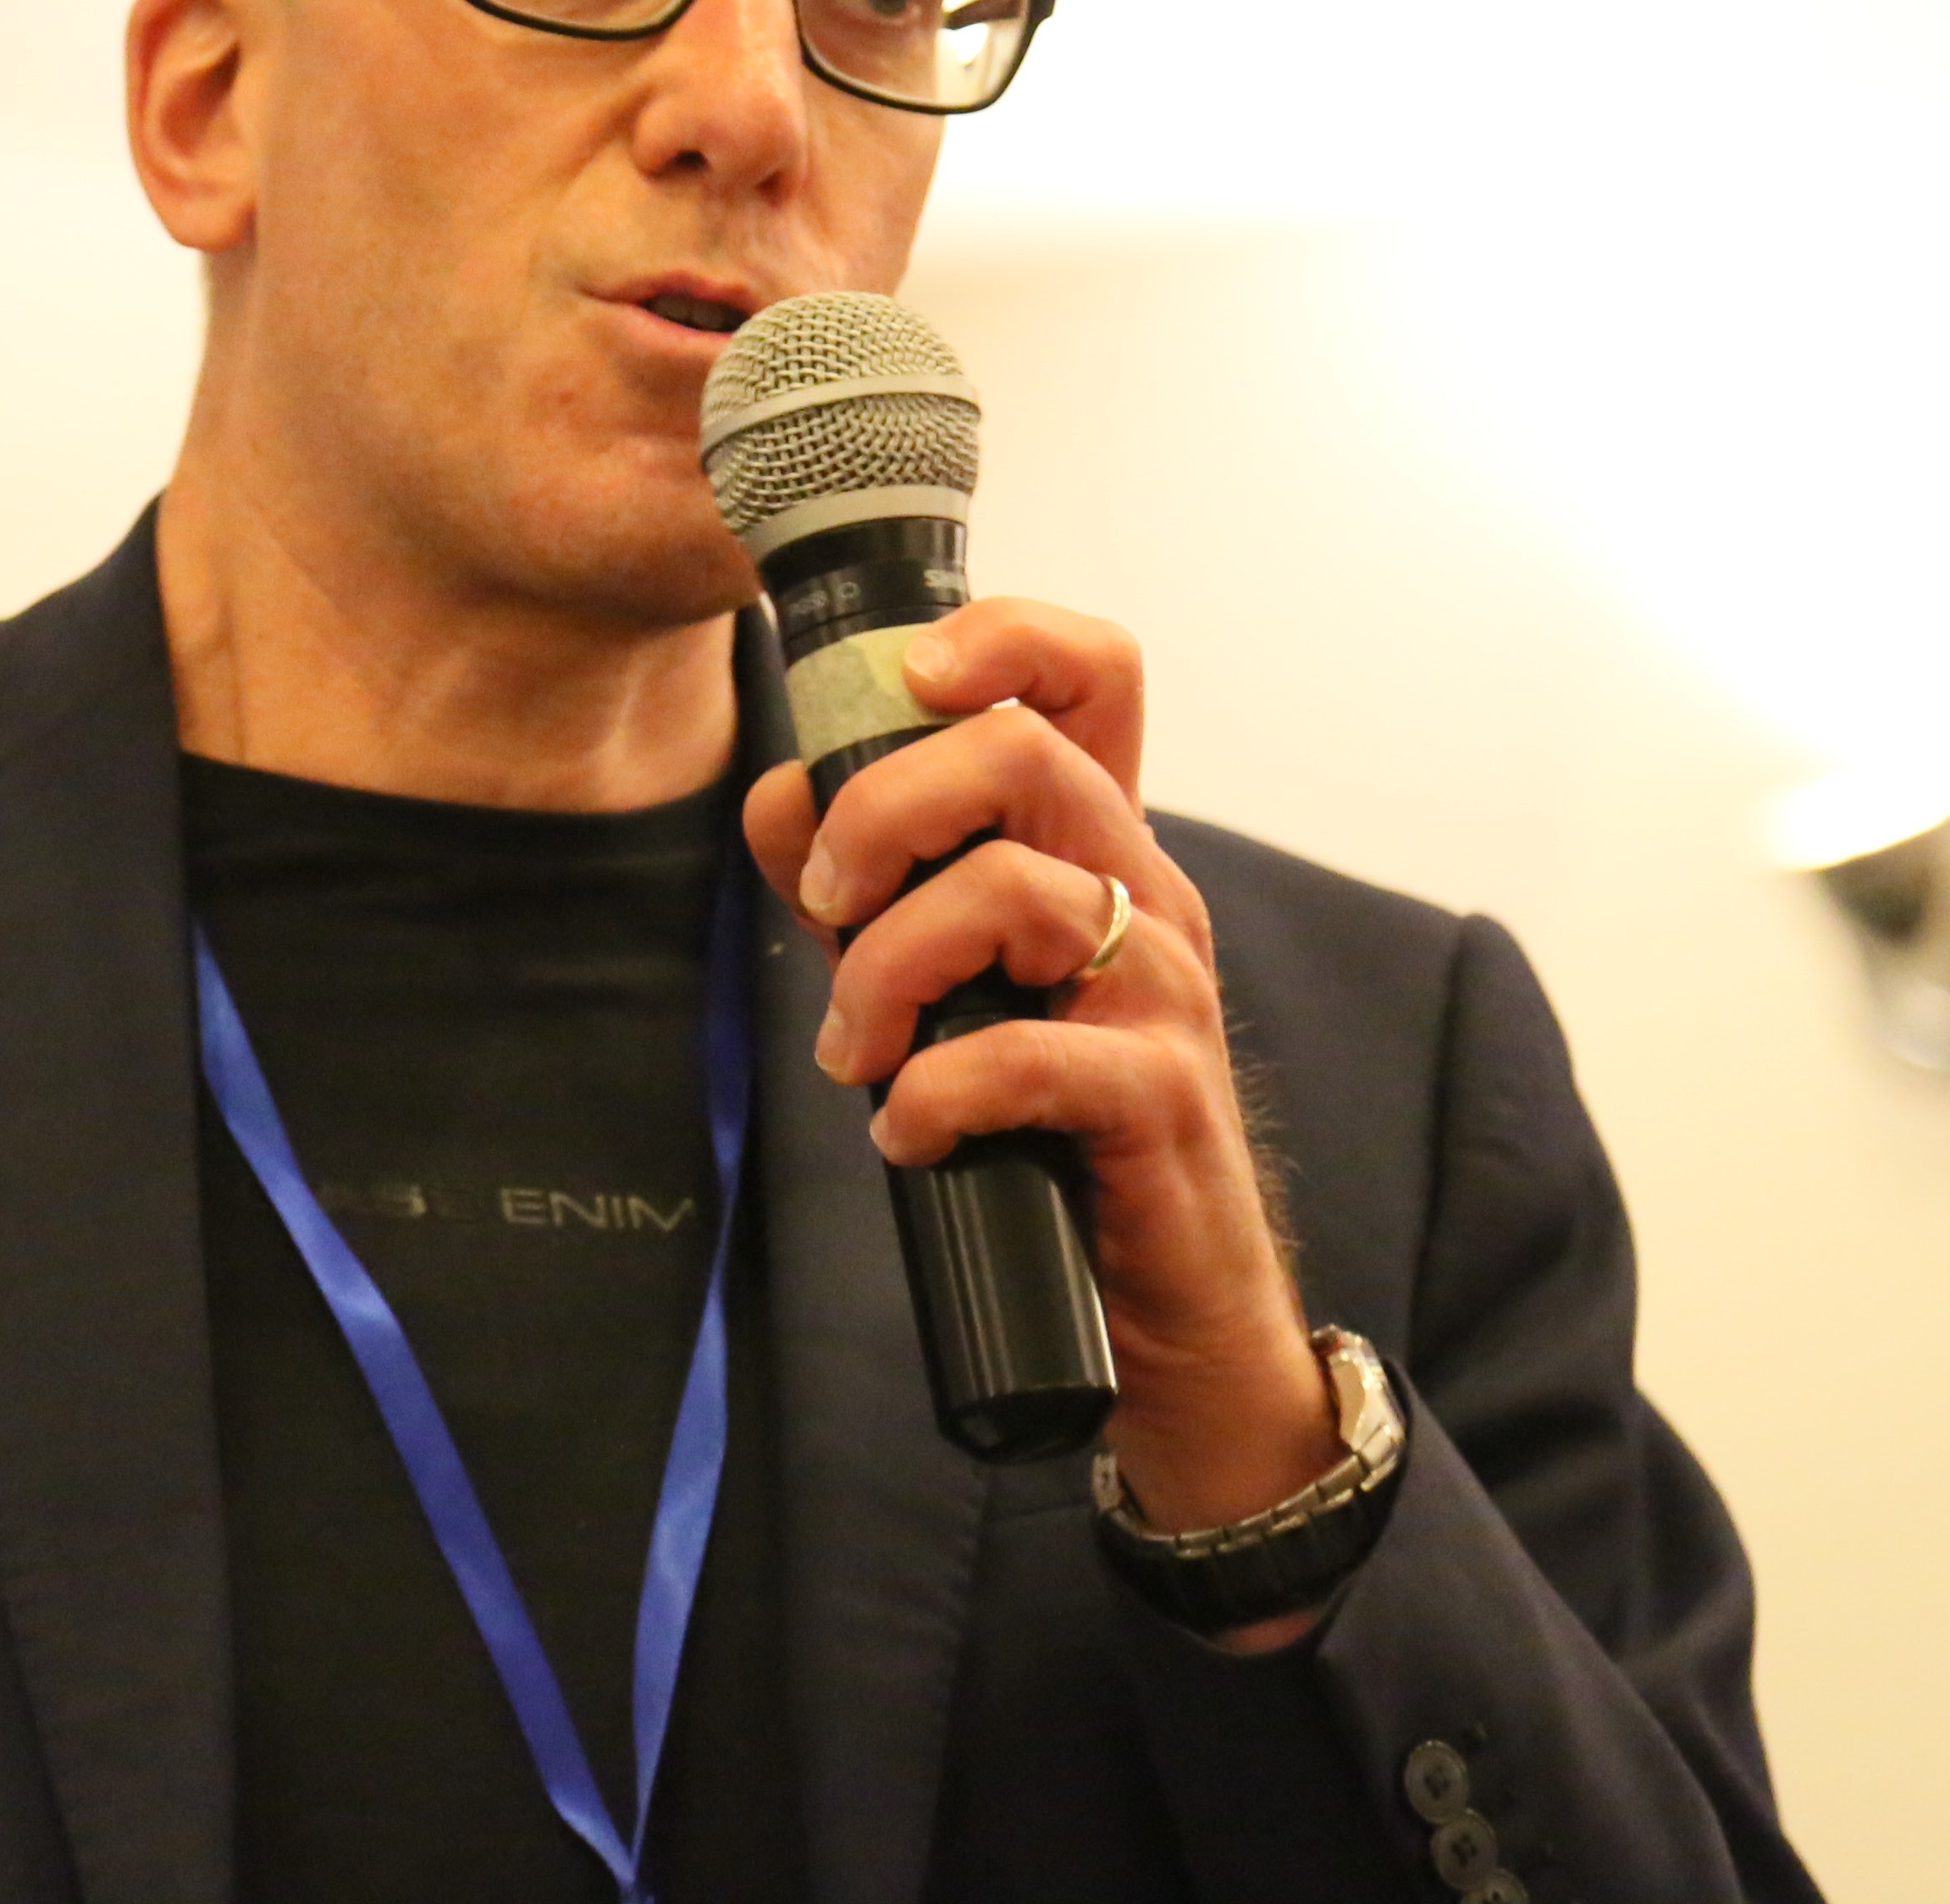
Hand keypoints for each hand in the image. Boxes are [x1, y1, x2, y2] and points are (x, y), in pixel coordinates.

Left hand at [740, 600, 1342, 1633]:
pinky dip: (937, 1093)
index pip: (1096, 671)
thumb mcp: (947, 987)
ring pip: (1015, 889)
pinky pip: (1032, 1054)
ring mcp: (1165, 991)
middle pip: (1024, 752)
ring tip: (859, 1051)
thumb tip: (778, 797)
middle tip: (829, 905)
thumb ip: (867, 890)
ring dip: (890, 968)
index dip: (1004, 636)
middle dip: (883, 814)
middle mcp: (1146, 893)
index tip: (903, 680)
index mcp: (1099, 847)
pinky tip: (908, 1132)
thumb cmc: (1052, 1133)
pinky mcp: (1161, 1099)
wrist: (1171, 1313)